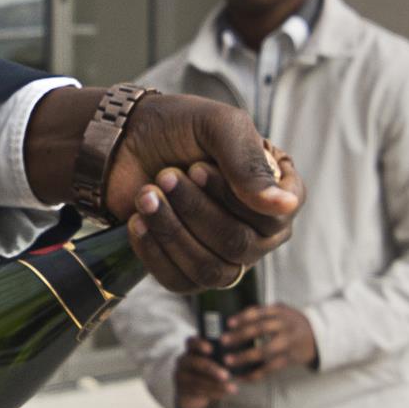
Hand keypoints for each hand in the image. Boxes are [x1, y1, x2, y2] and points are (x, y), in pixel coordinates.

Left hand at [24, 87, 297, 292]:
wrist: (123, 142)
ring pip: (212, 269)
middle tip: (166, 175)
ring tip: (147, 194)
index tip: (197, 167)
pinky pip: (181, 281)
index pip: (276, 216)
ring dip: (172, 230)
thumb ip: (250, 162)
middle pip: (239, 244)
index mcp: (278, 190)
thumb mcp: (218, 126)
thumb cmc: (178, 128)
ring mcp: (227, 255)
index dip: (233, 197)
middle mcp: (261, 229)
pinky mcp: (190, 272)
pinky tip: (137, 220)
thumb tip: (285, 206)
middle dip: (195, 209)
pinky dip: (155, 251)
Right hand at [169, 346, 238, 407]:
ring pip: (197, 380)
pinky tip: (225, 394)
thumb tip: (239, 358)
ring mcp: (181, 375)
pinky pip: (197, 391)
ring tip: (232, 388)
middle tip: (227, 375)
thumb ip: (223, 357)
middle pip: (194, 362)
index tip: (211, 349)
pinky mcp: (183, 389)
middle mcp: (184, 360)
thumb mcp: (215, 361)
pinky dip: (213, 393)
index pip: (191, 342)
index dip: (199, 344)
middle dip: (211, 369)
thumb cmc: (210, 371)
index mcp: (192, 349)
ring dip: (216, 385)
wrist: (194, 391)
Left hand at [219, 303, 318, 378]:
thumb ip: (262, 312)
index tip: (229, 323)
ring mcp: (287, 344)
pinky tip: (241, 377)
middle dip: (240, 335)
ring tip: (228, 361)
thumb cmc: (291, 322)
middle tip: (223, 341)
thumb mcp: (282, 311)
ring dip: (245, 357)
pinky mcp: (288, 360)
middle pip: (261, 329)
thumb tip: (233, 321)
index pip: (259, 313)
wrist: (316, 337)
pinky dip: (254, 374)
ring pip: (265, 351)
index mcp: (281, 312)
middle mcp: (285, 327)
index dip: (243, 317)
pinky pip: (270, 369)